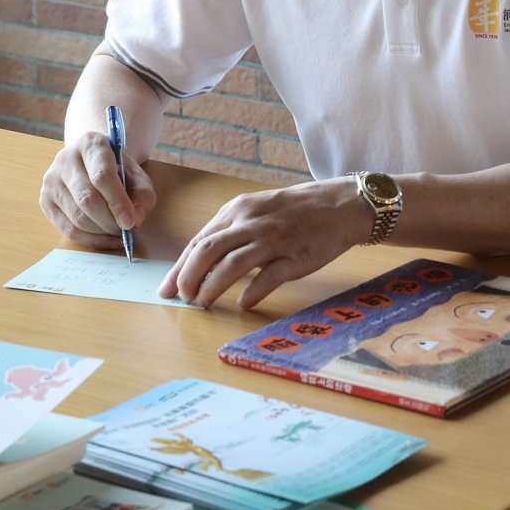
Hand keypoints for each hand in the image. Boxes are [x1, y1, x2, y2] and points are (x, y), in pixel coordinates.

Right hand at [39, 132, 157, 249]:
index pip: (102, 176)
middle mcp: (65, 159)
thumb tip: (134, 223)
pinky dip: (90, 240)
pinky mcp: (45, 201)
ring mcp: (51, 180)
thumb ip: (142, 196)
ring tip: (119, 234)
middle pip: (87, 198)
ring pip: (76, 216)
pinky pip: (67, 228)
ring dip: (101, 232)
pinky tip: (107, 240)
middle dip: (110, 221)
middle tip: (127, 231)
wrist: (92, 162)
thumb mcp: (138, 175)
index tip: (131, 222)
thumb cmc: (118, 169)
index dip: (117, 202)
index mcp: (91, 144)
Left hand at [159, 178, 367, 309]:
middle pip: (207, 251)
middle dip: (188, 279)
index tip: (167, 289)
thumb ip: (231, 232)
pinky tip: (242, 303)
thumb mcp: (258, 211)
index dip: (179, 267)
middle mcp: (253, 222)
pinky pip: (267, 278)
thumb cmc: (296, 211)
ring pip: (232, 265)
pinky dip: (251, 293)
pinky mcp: (296, 257)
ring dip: (212, 288)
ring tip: (203, 303)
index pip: (199, 241)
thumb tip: (199, 263)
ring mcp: (275, 239)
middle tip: (183, 299)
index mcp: (239, 209)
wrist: (342, 205)